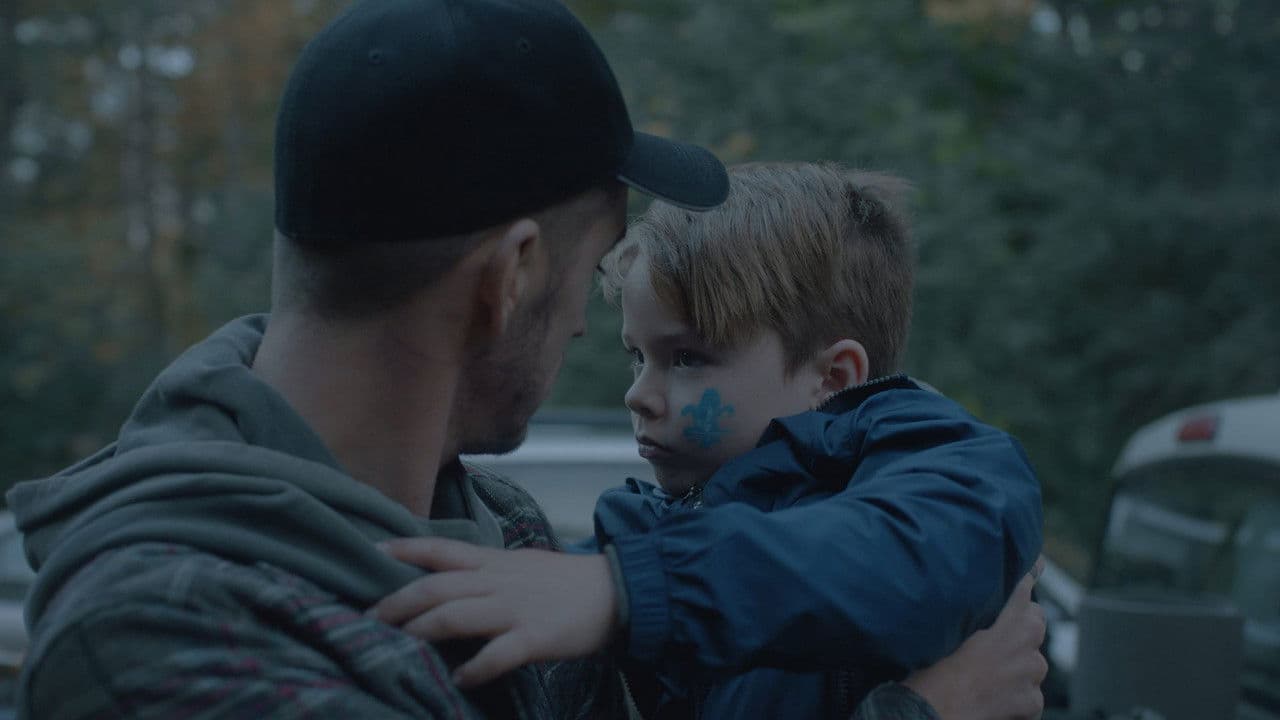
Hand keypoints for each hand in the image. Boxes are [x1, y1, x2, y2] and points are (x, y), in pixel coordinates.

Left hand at [369, 538, 618, 686]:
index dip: (404, 549)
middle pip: (436, 586)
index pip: (440, 549)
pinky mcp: (535, 636)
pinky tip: (458, 678)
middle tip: (367, 619)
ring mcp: (515, 608)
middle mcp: (497, 581)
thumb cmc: (563, 582)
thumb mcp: (519, 565)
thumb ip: (484, 572)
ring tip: (395, 646)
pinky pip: (499, 653)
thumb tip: (447, 582)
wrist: (615, 591)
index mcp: (493, 562)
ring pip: (456, 615)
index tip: (372, 551)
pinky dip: (475, 667)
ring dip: (421, 631)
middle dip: (397, 602)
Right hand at [903, 558, 1048, 719]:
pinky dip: (1016, 695)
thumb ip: (968, 608)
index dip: (1025, 575)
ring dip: (1018, 664)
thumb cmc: (932, 671)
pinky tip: (993, 696)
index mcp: (1008, 619)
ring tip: (987, 673)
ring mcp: (1031, 675)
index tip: (1033, 566)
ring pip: (1032, 661)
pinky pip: (1030, 693)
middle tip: (995, 634)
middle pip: (1035, 621)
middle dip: (1022, 624)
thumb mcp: (945, 629)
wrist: (933, 714)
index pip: (1025, 586)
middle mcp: (1026, 644)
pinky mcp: (1032, 703)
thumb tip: (972, 592)